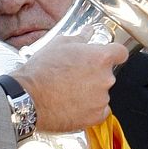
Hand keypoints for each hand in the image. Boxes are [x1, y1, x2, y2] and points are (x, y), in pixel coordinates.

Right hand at [12, 34, 127, 131]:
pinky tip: (72, 105)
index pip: (120, 52)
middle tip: (73, 76)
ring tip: (67, 92)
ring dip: (89, 92)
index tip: (107, 57)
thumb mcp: (57, 45)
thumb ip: (79, 38)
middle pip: (107, 74)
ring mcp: (102, 99)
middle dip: (93, 75)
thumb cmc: (40, 71)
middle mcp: (106, 78)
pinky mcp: (95, 116)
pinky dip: (89, 109)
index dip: (113, 54)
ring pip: (101, 93)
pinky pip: (99, 111)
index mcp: (100, 57)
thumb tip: (87, 32)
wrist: (27, 98)